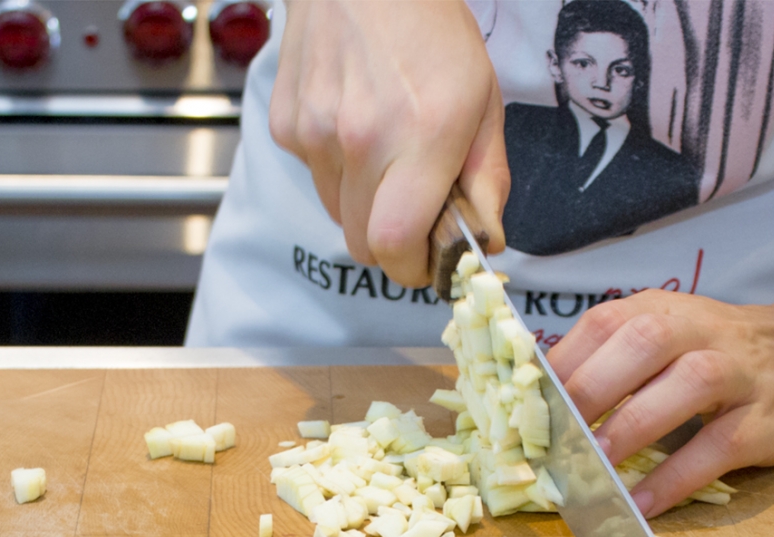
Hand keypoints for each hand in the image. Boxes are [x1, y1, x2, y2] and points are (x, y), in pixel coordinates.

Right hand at [269, 0, 509, 286]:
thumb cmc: (430, 31)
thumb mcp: (483, 100)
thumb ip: (487, 179)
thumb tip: (485, 240)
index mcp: (422, 135)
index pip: (395, 245)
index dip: (410, 268)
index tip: (425, 262)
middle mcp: (360, 140)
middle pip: (361, 244)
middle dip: (389, 243)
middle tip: (411, 211)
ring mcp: (315, 133)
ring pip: (336, 213)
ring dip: (361, 204)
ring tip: (383, 154)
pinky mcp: (286, 126)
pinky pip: (313, 177)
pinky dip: (334, 169)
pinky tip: (352, 124)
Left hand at [546, 260, 773, 516]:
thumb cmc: (714, 351)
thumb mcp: (660, 338)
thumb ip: (603, 363)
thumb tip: (530, 407)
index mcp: (658, 311)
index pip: (601, 324)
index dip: (559, 364)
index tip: (520, 407)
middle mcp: (698, 331)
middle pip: (639, 343)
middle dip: (589, 389)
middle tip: (550, 436)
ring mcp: (737, 372)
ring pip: (685, 386)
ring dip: (631, 428)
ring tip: (591, 468)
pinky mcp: (764, 420)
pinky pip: (718, 448)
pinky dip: (675, 478)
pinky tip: (639, 502)